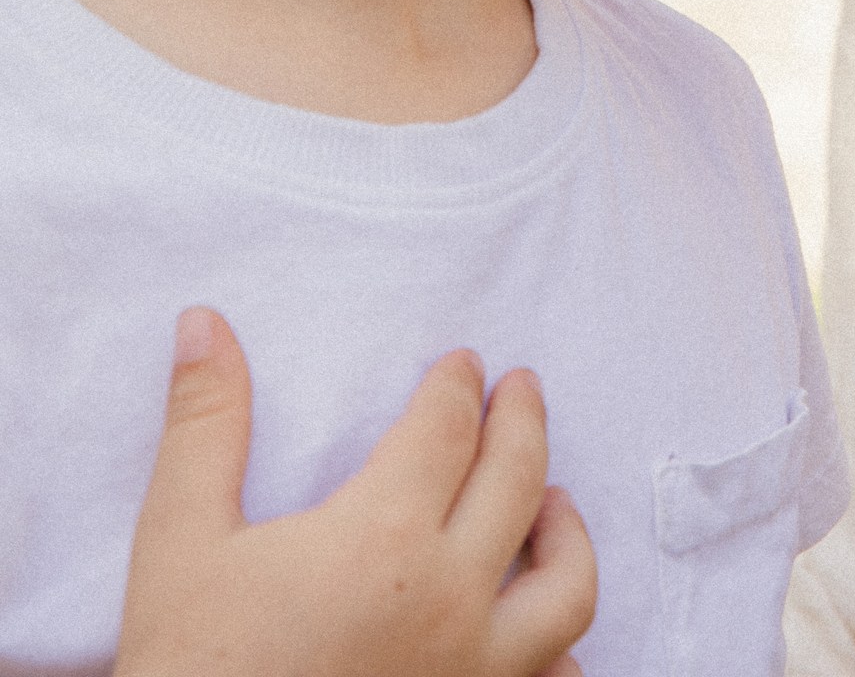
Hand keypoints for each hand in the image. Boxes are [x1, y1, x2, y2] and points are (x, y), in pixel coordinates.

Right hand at [117, 309, 595, 676]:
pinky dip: (560, 651)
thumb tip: (204, 320)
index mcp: (384, 539)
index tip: (462, 363)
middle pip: (517, 482)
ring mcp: (473, 672)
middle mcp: (449, 602)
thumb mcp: (180, 539)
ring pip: (566, 589)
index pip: (447, 429)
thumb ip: (205, 423)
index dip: (456, 385)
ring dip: (567, 532)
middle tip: (521, 388)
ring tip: (553, 500)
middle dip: (523, 422)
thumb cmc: (188, 663)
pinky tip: (546, 634)